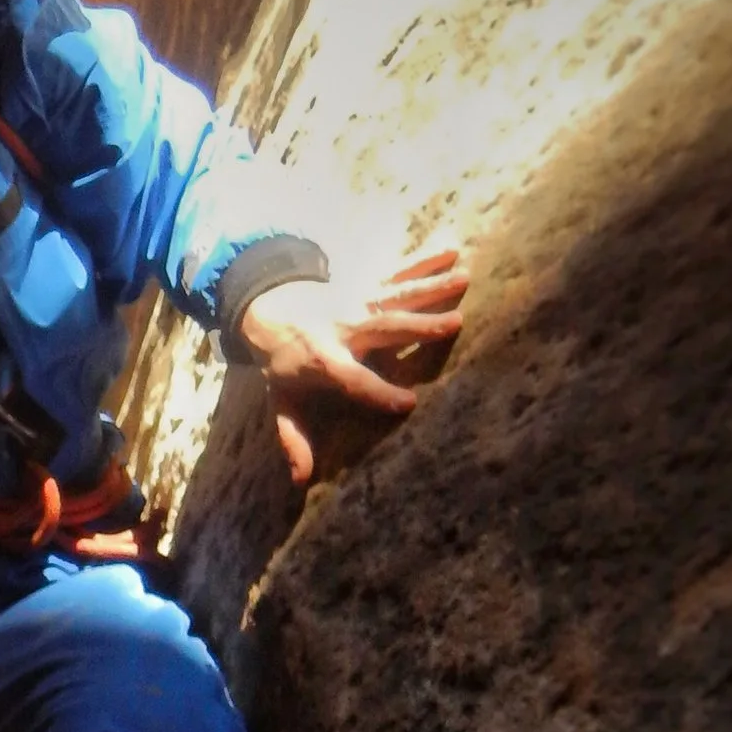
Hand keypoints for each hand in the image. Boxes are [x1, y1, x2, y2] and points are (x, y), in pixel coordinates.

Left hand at [241, 241, 467, 485]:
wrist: (267, 311)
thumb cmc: (282, 364)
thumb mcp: (282, 402)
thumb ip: (292, 437)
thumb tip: (301, 479)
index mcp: (325, 360)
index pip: (353, 379)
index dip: (379, 391)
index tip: (410, 403)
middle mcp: (344, 328)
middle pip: (383, 327)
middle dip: (417, 326)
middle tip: (454, 323)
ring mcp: (357, 303)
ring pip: (397, 295)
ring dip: (430, 286)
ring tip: (464, 278)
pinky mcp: (366, 286)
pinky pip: (397, 273)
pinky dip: (424, 262)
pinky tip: (452, 252)